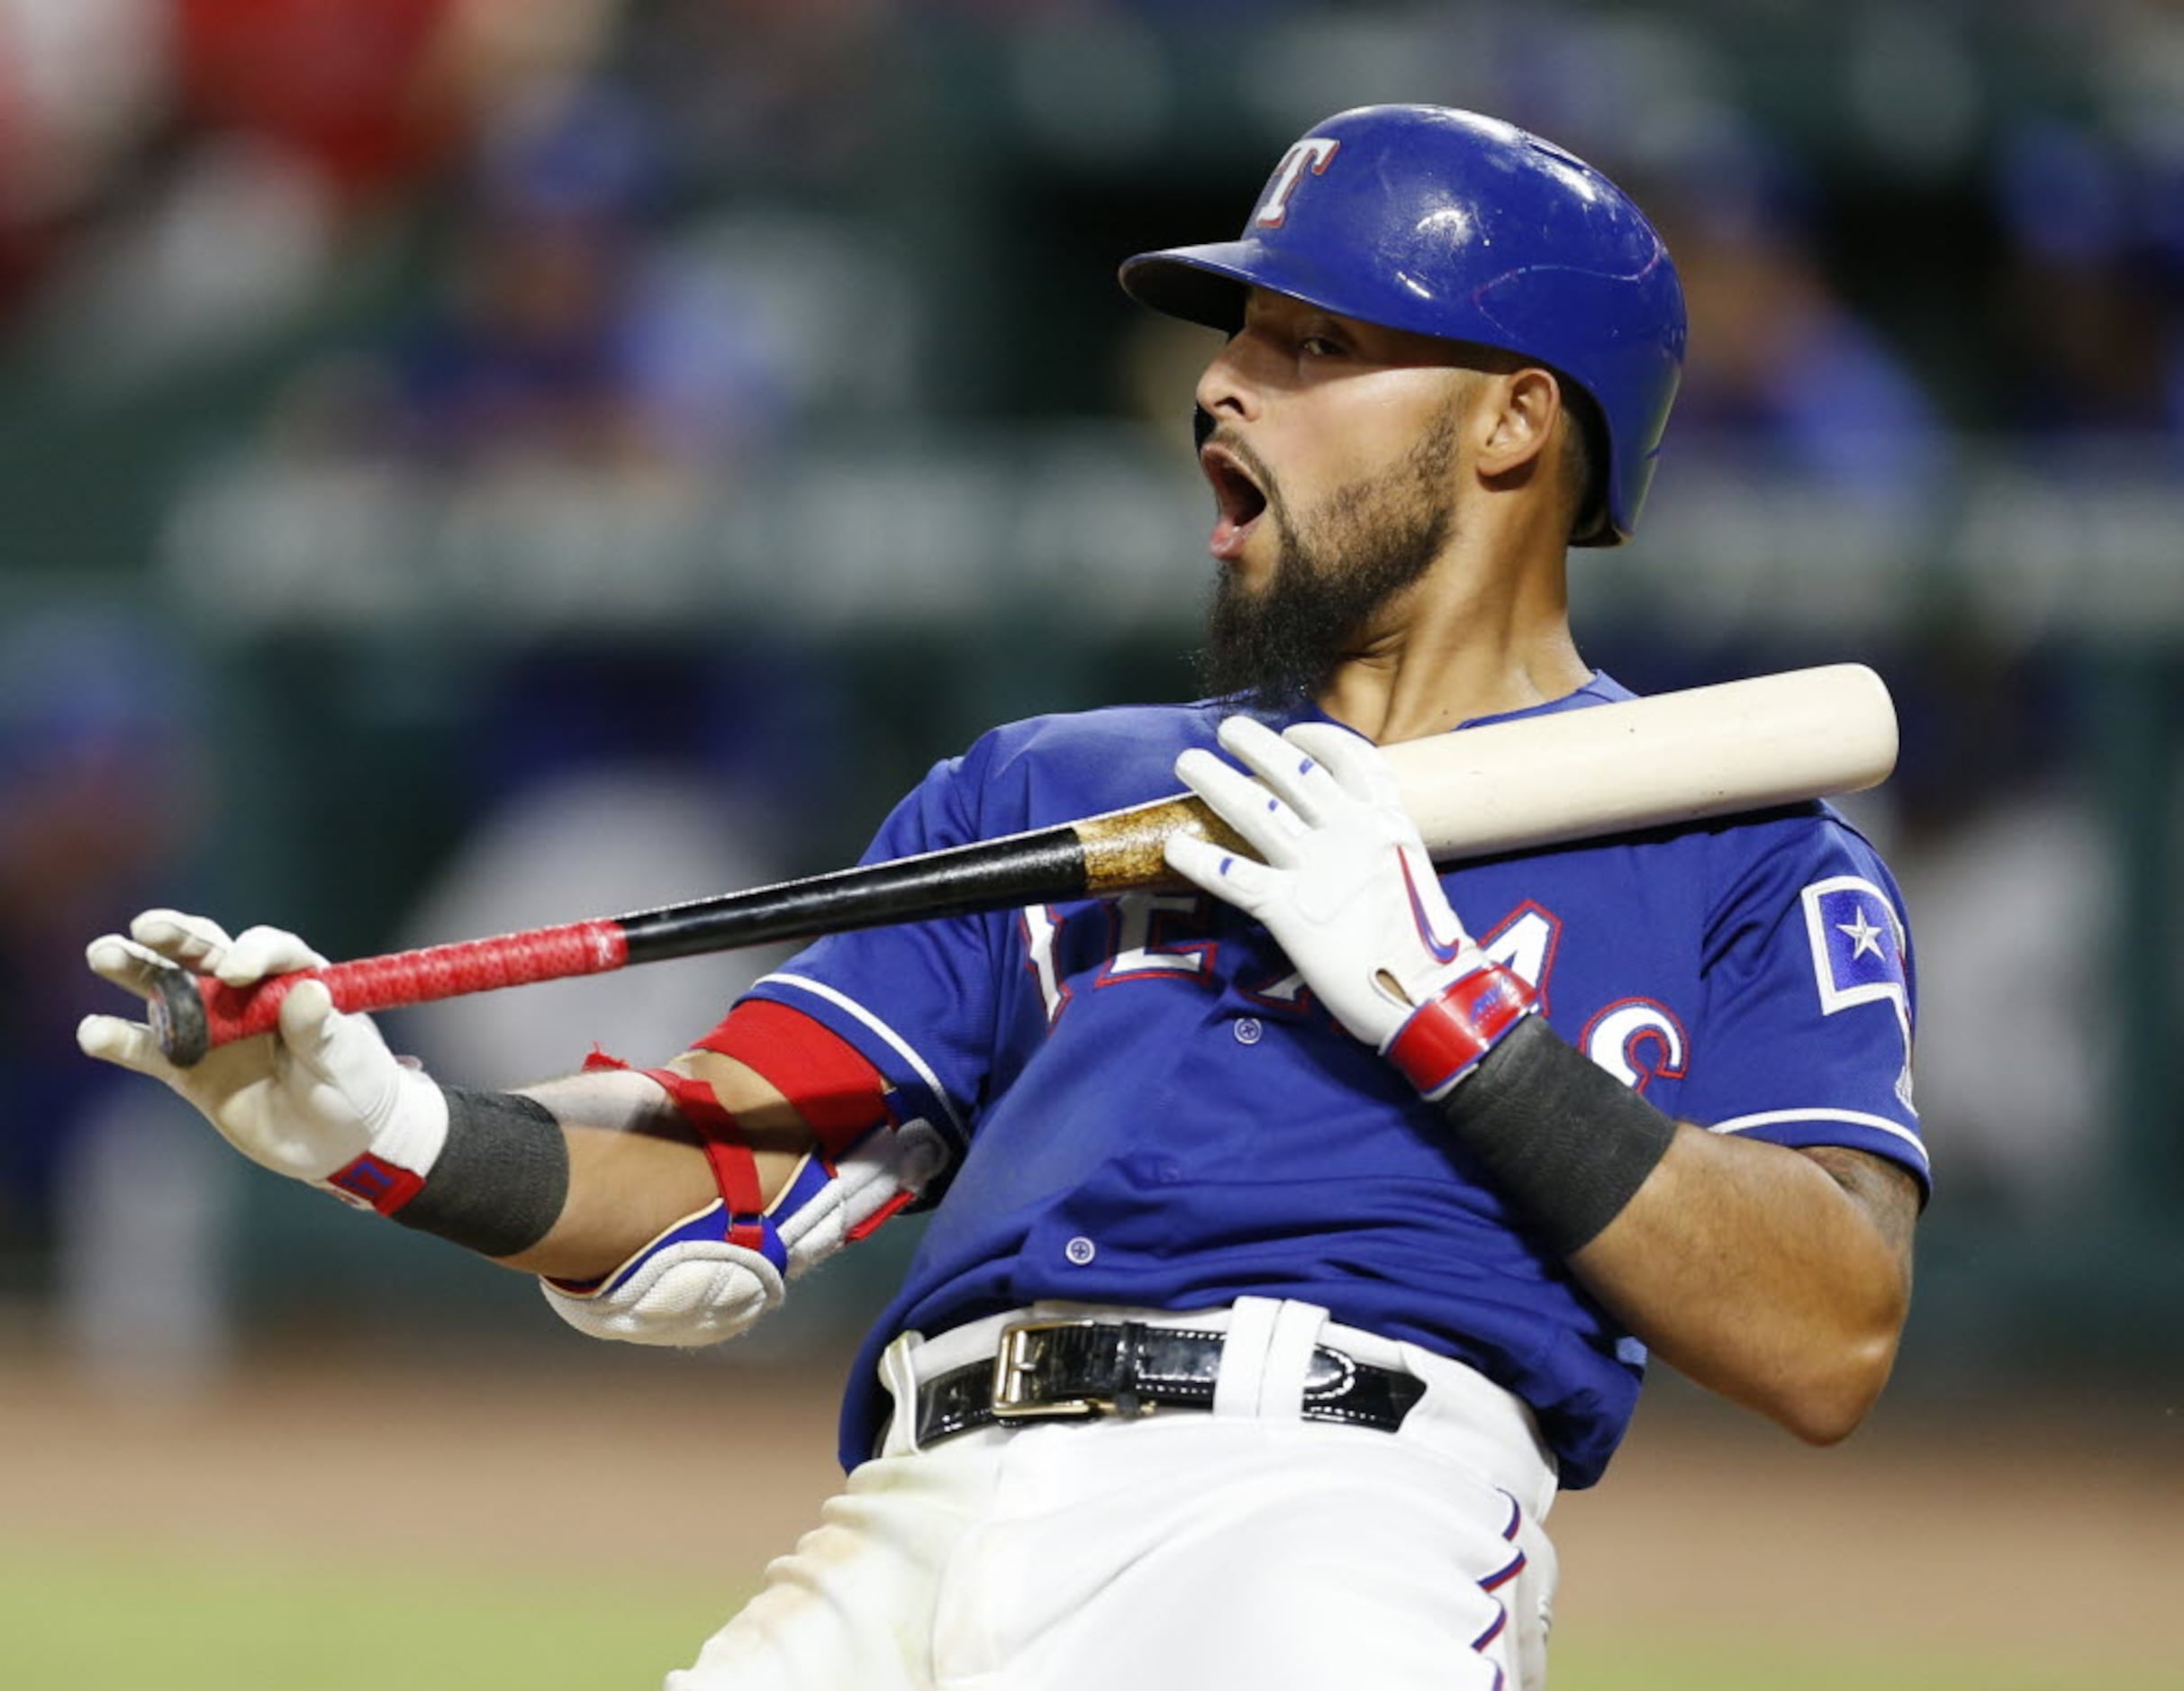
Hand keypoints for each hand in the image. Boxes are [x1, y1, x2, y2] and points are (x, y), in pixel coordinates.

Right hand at [79, 910, 445, 1194]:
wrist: (339, 1139)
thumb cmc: (356, 1087)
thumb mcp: (349, 1062)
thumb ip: (323, 1031)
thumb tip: (308, 992)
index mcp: (295, 976)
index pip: (269, 950)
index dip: (252, 953)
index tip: (238, 971)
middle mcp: (247, 991)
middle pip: (208, 952)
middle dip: (178, 936)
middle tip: (148, 927)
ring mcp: (213, 1026)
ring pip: (168, 989)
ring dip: (136, 969)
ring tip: (103, 954)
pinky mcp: (188, 1066)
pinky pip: (151, 1050)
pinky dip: (122, 1040)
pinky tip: (94, 1032)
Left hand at [1166, 718, 1534, 1091]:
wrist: (1430, 995)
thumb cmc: (1423, 944)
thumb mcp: (1408, 874)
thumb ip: (1375, 847)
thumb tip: (1347, 838)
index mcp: (1386, 822)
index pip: (1353, 759)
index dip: (1319, 739)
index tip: (1293, 732)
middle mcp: (1351, 833)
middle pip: (1293, 772)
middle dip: (1255, 745)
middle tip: (1226, 731)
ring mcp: (1317, 868)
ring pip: (1255, 809)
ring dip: (1216, 781)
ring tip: (1188, 763)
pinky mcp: (1289, 910)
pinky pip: (1232, 875)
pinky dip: (1200, 858)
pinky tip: (1174, 846)